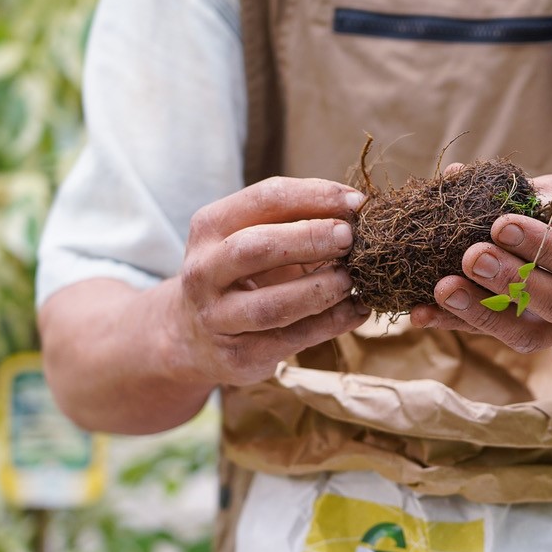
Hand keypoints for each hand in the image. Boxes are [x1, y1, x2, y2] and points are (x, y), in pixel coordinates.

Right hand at [170, 176, 369, 385]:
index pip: (266, 199)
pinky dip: (333, 323)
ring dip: (320, 289)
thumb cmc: (241, 273)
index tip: (356, 202)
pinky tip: (357, 310)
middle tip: (350, 238)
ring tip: (352, 280)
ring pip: (273, 305)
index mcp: (211, 227)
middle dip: (310, 238)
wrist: (194, 335)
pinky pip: (293, 339)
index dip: (316, 196)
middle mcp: (205, 270)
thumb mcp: (255, 236)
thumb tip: (356, 209)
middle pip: (258, 248)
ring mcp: (218, 317)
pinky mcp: (239, 355)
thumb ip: (297, 219)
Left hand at [411, 174, 551, 352]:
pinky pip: (494, 338)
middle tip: (471, 256)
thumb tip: (456, 175)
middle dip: (511, 280)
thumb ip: (524, 192)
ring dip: (478, 310)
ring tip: (442, 289)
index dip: (542, 243)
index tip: (502, 223)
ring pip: (524, 333)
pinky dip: (457, 324)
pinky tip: (422, 313)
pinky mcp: (535, 341)